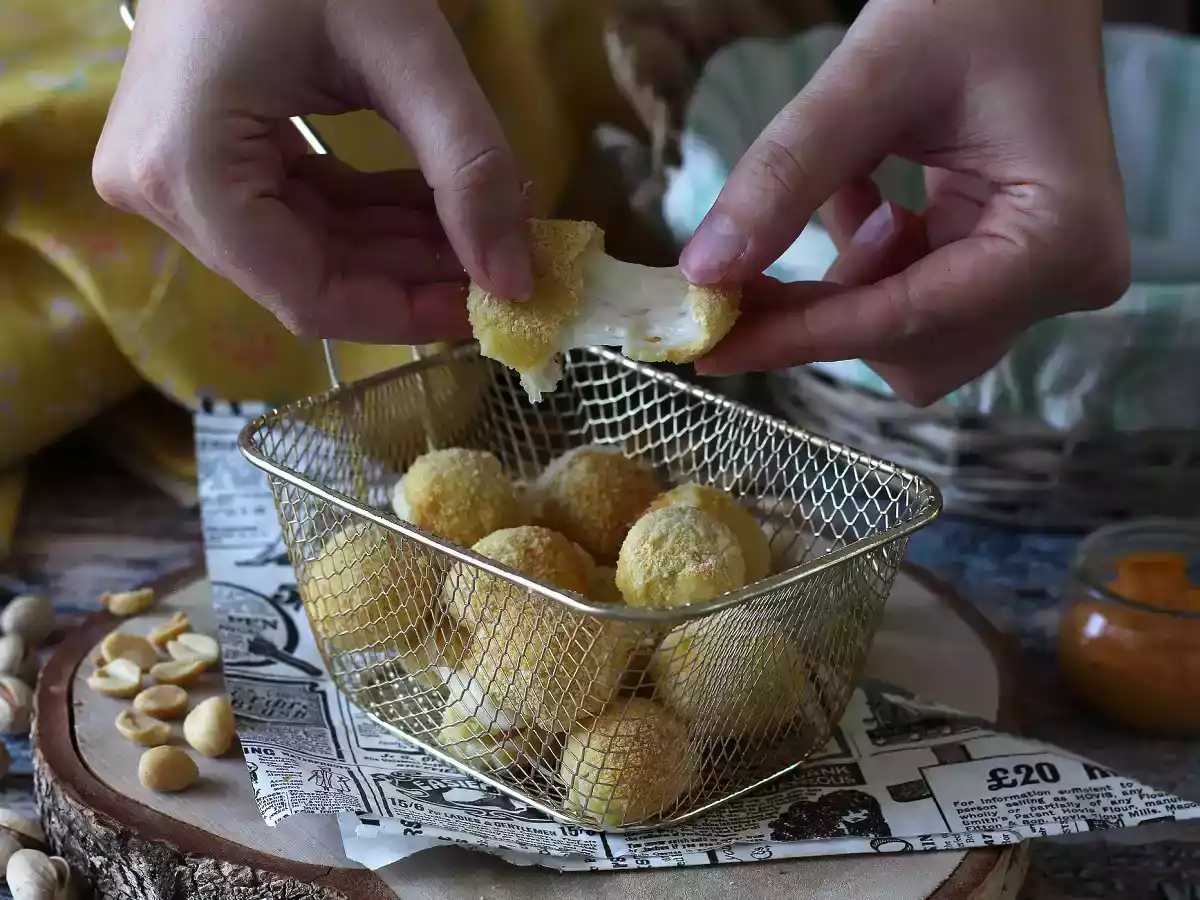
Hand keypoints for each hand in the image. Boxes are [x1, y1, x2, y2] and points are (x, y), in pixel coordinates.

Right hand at [94, 0, 530, 343]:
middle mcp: (160, 190)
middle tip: (503, 265)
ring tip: (485, 230)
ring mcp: (172, 175)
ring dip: (401, 246)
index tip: (490, 307)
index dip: (407, 315)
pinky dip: (370, 213)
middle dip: (415, 275)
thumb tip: (513, 281)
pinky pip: (295, 210)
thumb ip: (469, 169)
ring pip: (309, 250)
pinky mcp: (198, 157)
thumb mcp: (408, 54)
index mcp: (188, 173)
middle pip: (310, 276)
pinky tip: (438, 206)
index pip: (309, 296)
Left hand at [684, 0, 1130, 405]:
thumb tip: (703, 276)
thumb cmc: (971, 0)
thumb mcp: (870, 79)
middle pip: (912, 350)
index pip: (907, 320)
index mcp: (1060, 240)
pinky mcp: (1017, 267)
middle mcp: (1069, 278)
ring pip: (911, 339)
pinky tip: (863, 192)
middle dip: (824, 312)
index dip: (798, 336)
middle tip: (744, 271)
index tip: (710, 348)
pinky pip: (918, 303)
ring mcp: (1048, 277)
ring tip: (851, 187)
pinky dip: (867, 266)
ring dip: (848, 287)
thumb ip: (784, 178)